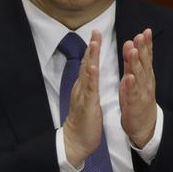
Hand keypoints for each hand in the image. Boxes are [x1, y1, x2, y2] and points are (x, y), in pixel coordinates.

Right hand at [62, 30, 103, 166]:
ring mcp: (82, 95)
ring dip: (90, 57)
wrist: (76, 141)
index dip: (92, 48)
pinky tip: (93, 67)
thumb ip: (88, 85)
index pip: (88, 63)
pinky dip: (91, 77)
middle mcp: (81, 87)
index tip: (96, 33)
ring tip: (94, 42)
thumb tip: (90, 72)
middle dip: (91, 46)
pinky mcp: (86, 104)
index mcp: (84, 86)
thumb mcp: (88, 99)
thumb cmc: (84, 121)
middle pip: (86, 63)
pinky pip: (89, 89)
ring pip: (87, 72)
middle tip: (95, 30)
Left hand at [119, 28, 156, 148]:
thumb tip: (130, 44)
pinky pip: (133, 94)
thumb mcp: (135, 78)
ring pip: (139, 76)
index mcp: (146, 75)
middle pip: (145, 63)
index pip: (147, 56)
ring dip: (136, 63)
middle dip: (143, 49)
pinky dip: (131, 85)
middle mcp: (146, 82)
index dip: (147, 44)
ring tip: (133, 51)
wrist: (145, 126)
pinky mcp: (135, 105)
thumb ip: (132, 62)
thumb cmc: (138, 99)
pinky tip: (129, 77)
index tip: (145, 31)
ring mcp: (142, 93)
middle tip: (141, 36)